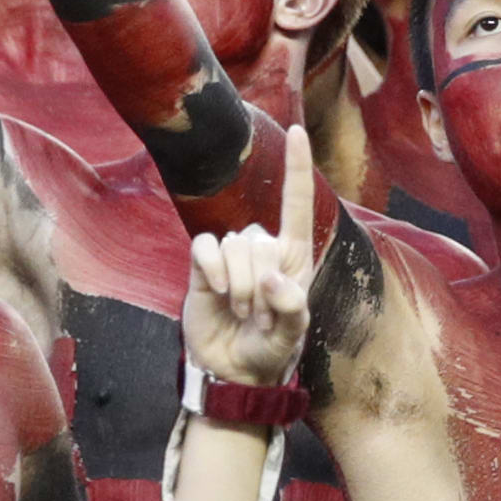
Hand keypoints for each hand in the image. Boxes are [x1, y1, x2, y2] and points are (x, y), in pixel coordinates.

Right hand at [180, 149, 319, 387]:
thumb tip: (272, 279)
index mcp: (293, 256)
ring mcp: (231, 256)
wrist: (232, 368)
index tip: (297, 132)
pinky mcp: (203, 264)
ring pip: (234, 245)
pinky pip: (205, 247)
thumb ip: (291, 308)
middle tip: (260, 315)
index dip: (297, 167)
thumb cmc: (271, 347)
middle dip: (259, 281)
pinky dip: (212, 269)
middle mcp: (263, 249)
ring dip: (238, 285)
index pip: (296, 203)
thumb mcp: (292, 334)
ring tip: (242, 312)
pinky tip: (217, 292)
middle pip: (260, 239)